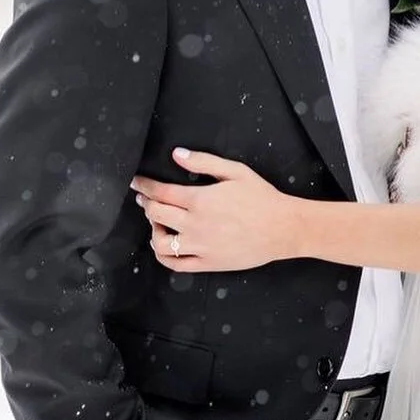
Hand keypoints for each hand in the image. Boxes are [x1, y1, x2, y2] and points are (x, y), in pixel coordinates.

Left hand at [132, 149, 302, 271]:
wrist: (282, 228)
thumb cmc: (262, 197)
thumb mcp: (236, 171)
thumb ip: (204, 161)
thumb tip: (177, 154)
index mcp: (200, 200)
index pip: (161, 192)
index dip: (144, 186)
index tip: (137, 182)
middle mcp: (195, 225)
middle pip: (156, 215)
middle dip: (146, 204)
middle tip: (145, 199)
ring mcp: (200, 246)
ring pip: (160, 244)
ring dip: (153, 231)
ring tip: (158, 223)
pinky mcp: (207, 263)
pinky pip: (176, 265)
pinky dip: (164, 256)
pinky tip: (167, 246)